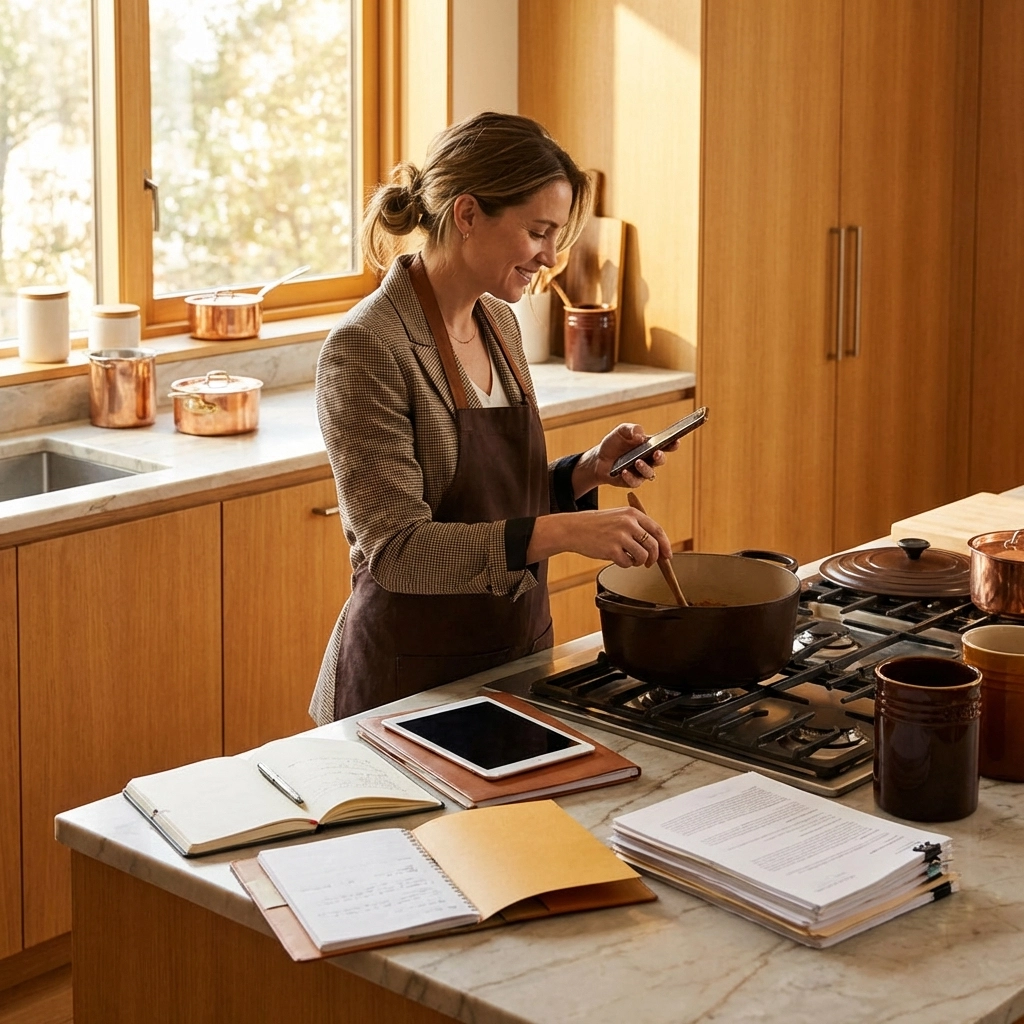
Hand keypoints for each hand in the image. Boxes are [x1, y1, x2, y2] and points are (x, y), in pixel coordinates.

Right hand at [526, 507, 671, 568]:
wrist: (574, 528)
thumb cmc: (597, 525)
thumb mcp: (619, 517)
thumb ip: (638, 528)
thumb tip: (657, 547)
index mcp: (632, 513)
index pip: (657, 530)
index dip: (665, 545)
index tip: (667, 555)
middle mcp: (628, 523)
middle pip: (653, 545)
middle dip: (654, 558)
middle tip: (649, 563)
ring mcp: (620, 536)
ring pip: (643, 556)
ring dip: (639, 562)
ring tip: (630, 559)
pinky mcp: (611, 549)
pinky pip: (627, 563)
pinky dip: (625, 565)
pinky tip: (617, 558)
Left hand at [571, 422, 680, 495]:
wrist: (599, 458)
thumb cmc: (614, 443)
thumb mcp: (620, 431)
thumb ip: (631, 429)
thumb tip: (640, 435)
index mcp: (650, 446)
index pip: (665, 445)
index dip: (673, 443)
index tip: (676, 441)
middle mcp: (649, 460)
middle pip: (660, 460)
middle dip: (660, 457)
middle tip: (656, 453)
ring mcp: (641, 472)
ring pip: (649, 473)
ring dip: (644, 467)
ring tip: (637, 461)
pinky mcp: (632, 481)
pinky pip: (635, 482)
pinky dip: (630, 477)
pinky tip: (624, 471)